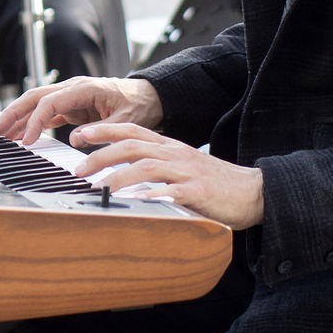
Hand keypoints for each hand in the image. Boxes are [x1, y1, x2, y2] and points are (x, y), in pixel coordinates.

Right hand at [0, 76, 162, 145]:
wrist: (149, 97)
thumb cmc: (139, 105)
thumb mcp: (125, 121)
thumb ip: (100, 131)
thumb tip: (75, 139)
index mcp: (84, 88)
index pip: (50, 103)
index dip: (36, 121)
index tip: (28, 141)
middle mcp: (72, 88)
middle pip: (34, 98)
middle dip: (13, 113)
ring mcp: (70, 96)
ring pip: (36, 104)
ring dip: (18, 118)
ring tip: (1, 134)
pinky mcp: (71, 106)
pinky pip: (45, 113)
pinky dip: (31, 123)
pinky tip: (21, 135)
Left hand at [70, 123, 265, 229]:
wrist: (253, 191)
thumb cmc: (213, 182)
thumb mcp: (181, 168)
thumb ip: (155, 167)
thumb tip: (121, 174)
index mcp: (169, 147)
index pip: (131, 130)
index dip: (103, 130)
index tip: (79, 135)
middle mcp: (175, 154)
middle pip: (132, 146)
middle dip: (101, 155)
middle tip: (78, 170)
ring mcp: (186, 172)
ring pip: (147, 166)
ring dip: (119, 176)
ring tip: (99, 188)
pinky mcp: (198, 192)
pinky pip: (172, 191)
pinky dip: (151, 195)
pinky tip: (135, 202)